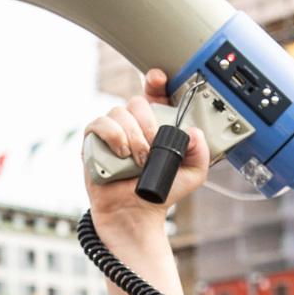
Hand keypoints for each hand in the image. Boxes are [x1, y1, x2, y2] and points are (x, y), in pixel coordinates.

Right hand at [83, 68, 210, 232]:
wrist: (136, 214)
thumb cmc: (159, 192)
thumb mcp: (192, 174)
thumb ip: (200, 152)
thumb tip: (193, 132)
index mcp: (154, 125)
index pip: (153, 94)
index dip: (155, 82)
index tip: (158, 80)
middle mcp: (132, 124)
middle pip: (137, 102)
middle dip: (148, 124)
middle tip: (153, 149)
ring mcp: (112, 132)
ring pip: (118, 112)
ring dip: (132, 135)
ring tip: (138, 160)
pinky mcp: (93, 142)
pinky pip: (98, 124)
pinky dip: (112, 136)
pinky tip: (121, 154)